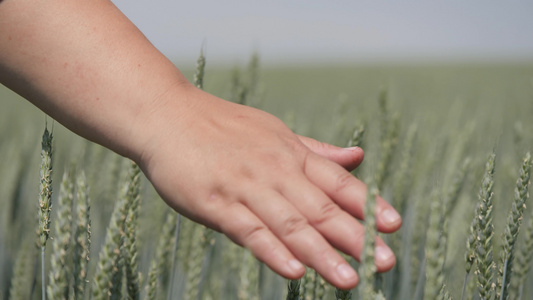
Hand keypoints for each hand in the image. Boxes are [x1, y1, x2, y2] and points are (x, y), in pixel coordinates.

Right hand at [136, 86, 401, 289]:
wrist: (167, 116)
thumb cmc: (222, 128)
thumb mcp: (275, 133)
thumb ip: (316, 151)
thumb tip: (358, 155)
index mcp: (290, 153)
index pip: (337, 182)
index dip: (367, 203)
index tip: (393, 225)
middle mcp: (274, 170)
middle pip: (321, 208)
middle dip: (355, 236)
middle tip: (385, 262)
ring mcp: (244, 187)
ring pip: (290, 224)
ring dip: (321, 253)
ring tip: (349, 279)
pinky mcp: (214, 203)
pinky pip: (248, 230)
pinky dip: (272, 250)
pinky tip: (294, 270)